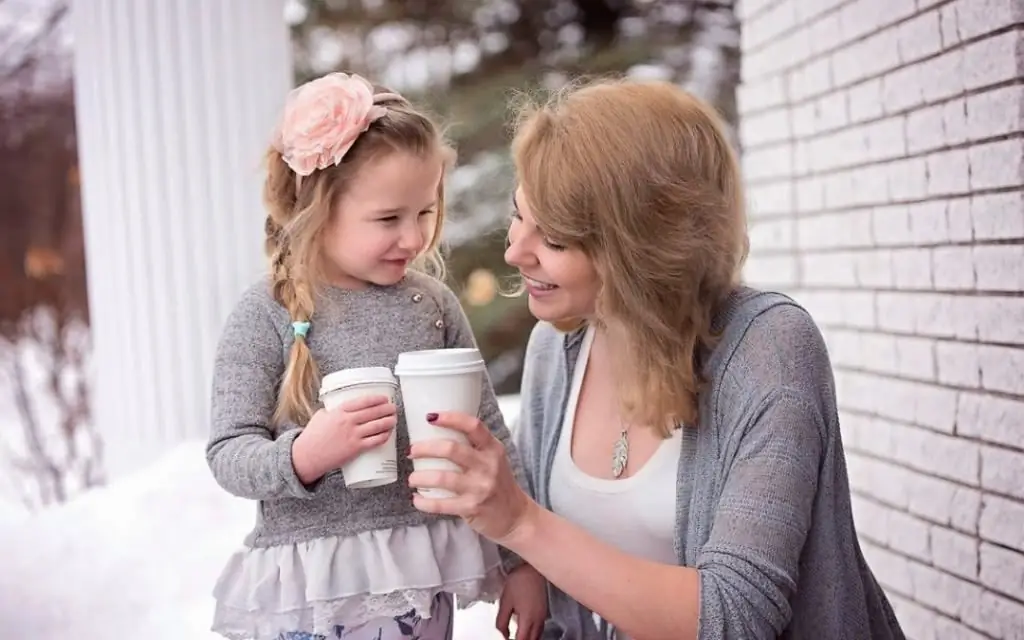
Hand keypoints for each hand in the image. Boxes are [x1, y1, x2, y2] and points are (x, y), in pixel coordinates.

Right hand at [292, 394, 396, 483]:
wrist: (307, 456)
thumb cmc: (312, 436)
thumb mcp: (320, 416)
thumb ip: (332, 411)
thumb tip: (342, 408)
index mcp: (340, 411)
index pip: (363, 401)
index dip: (377, 399)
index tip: (385, 398)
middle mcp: (348, 422)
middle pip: (374, 412)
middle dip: (387, 409)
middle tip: (393, 408)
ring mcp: (353, 435)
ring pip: (377, 426)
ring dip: (389, 421)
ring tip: (394, 419)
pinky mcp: (355, 449)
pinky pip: (375, 441)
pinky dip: (384, 436)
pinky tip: (388, 434)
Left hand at [407, 411, 535, 544]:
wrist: (516, 517)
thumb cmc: (499, 484)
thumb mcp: (493, 459)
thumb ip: (474, 446)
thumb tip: (438, 432)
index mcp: (493, 449)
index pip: (473, 426)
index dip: (450, 418)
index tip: (430, 417)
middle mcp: (488, 466)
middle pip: (451, 449)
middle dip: (425, 449)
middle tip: (412, 452)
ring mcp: (480, 488)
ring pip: (442, 478)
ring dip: (419, 477)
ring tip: (412, 478)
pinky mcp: (472, 508)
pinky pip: (441, 504)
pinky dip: (424, 502)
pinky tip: (417, 499)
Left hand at [496, 564, 547, 639]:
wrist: (532, 569)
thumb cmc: (518, 582)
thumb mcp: (505, 602)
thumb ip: (502, 622)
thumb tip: (502, 634)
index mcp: (528, 619)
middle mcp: (538, 620)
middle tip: (510, 639)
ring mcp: (543, 616)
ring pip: (537, 637)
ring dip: (528, 639)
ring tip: (517, 636)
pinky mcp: (544, 612)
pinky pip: (540, 630)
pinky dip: (533, 634)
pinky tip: (526, 631)